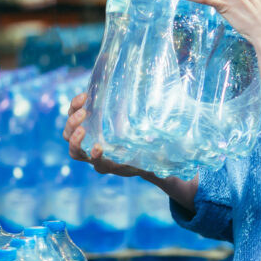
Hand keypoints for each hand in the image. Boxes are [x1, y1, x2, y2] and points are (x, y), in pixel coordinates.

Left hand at [63, 93, 199, 210]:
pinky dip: (74, 109)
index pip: (99, 164)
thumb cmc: (152, 157)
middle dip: (76, 138)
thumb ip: (168, 161)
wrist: (139, 151)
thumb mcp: (160, 160)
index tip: (100, 146)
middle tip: (84, 123)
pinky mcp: (86, 127)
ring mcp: (88, 142)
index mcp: (113, 165)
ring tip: (83, 107)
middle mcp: (96, 156)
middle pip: (75, 152)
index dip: (96, 156)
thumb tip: (192, 159)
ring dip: (71, 122)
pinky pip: (73, 120)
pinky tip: (85, 96)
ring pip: (68, 137)